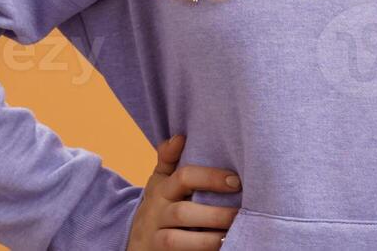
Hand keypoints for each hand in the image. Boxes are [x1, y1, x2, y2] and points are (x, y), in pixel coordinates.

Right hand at [128, 134, 240, 249]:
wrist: (136, 243)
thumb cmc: (157, 209)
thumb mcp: (158, 183)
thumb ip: (169, 160)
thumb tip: (180, 137)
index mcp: (161, 190)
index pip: (184, 177)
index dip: (210, 178)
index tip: (237, 182)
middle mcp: (156, 213)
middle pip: (183, 212)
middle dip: (215, 214)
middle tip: (241, 214)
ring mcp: (156, 236)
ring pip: (177, 239)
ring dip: (208, 239)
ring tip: (232, 234)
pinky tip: (222, 247)